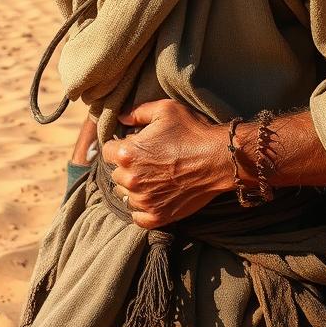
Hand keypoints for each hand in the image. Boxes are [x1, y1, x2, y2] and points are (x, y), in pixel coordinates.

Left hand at [100, 99, 229, 229]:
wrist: (219, 159)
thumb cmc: (193, 132)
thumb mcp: (165, 110)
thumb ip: (138, 112)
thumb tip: (121, 118)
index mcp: (128, 153)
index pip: (106, 151)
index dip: (119, 145)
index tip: (132, 144)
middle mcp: (131, 179)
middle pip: (116, 173)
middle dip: (127, 166)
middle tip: (147, 160)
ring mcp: (144, 200)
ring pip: (125, 194)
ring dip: (134, 186)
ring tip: (152, 177)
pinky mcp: (158, 216)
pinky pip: (137, 216)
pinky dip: (142, 207)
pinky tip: (152, 196)